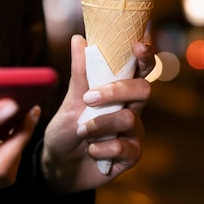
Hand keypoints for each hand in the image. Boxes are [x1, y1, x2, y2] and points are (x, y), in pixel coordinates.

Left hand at [41, 35, 152, 192]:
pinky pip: (125, 147)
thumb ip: (79, 73)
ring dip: (99, 124)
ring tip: (81, 131)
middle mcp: (131, 109)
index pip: (140, 69)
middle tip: (89, 99)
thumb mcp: (70, 101)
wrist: (58, 165)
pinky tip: (91, 151)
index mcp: (119, 91)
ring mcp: (134, 133)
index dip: (145, 56)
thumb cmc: (66, 130)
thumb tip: (79, 38)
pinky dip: (101, 148)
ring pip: (129, 119)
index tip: (138, 45)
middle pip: (144, 90)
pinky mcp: (131, 156)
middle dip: (116, 91)